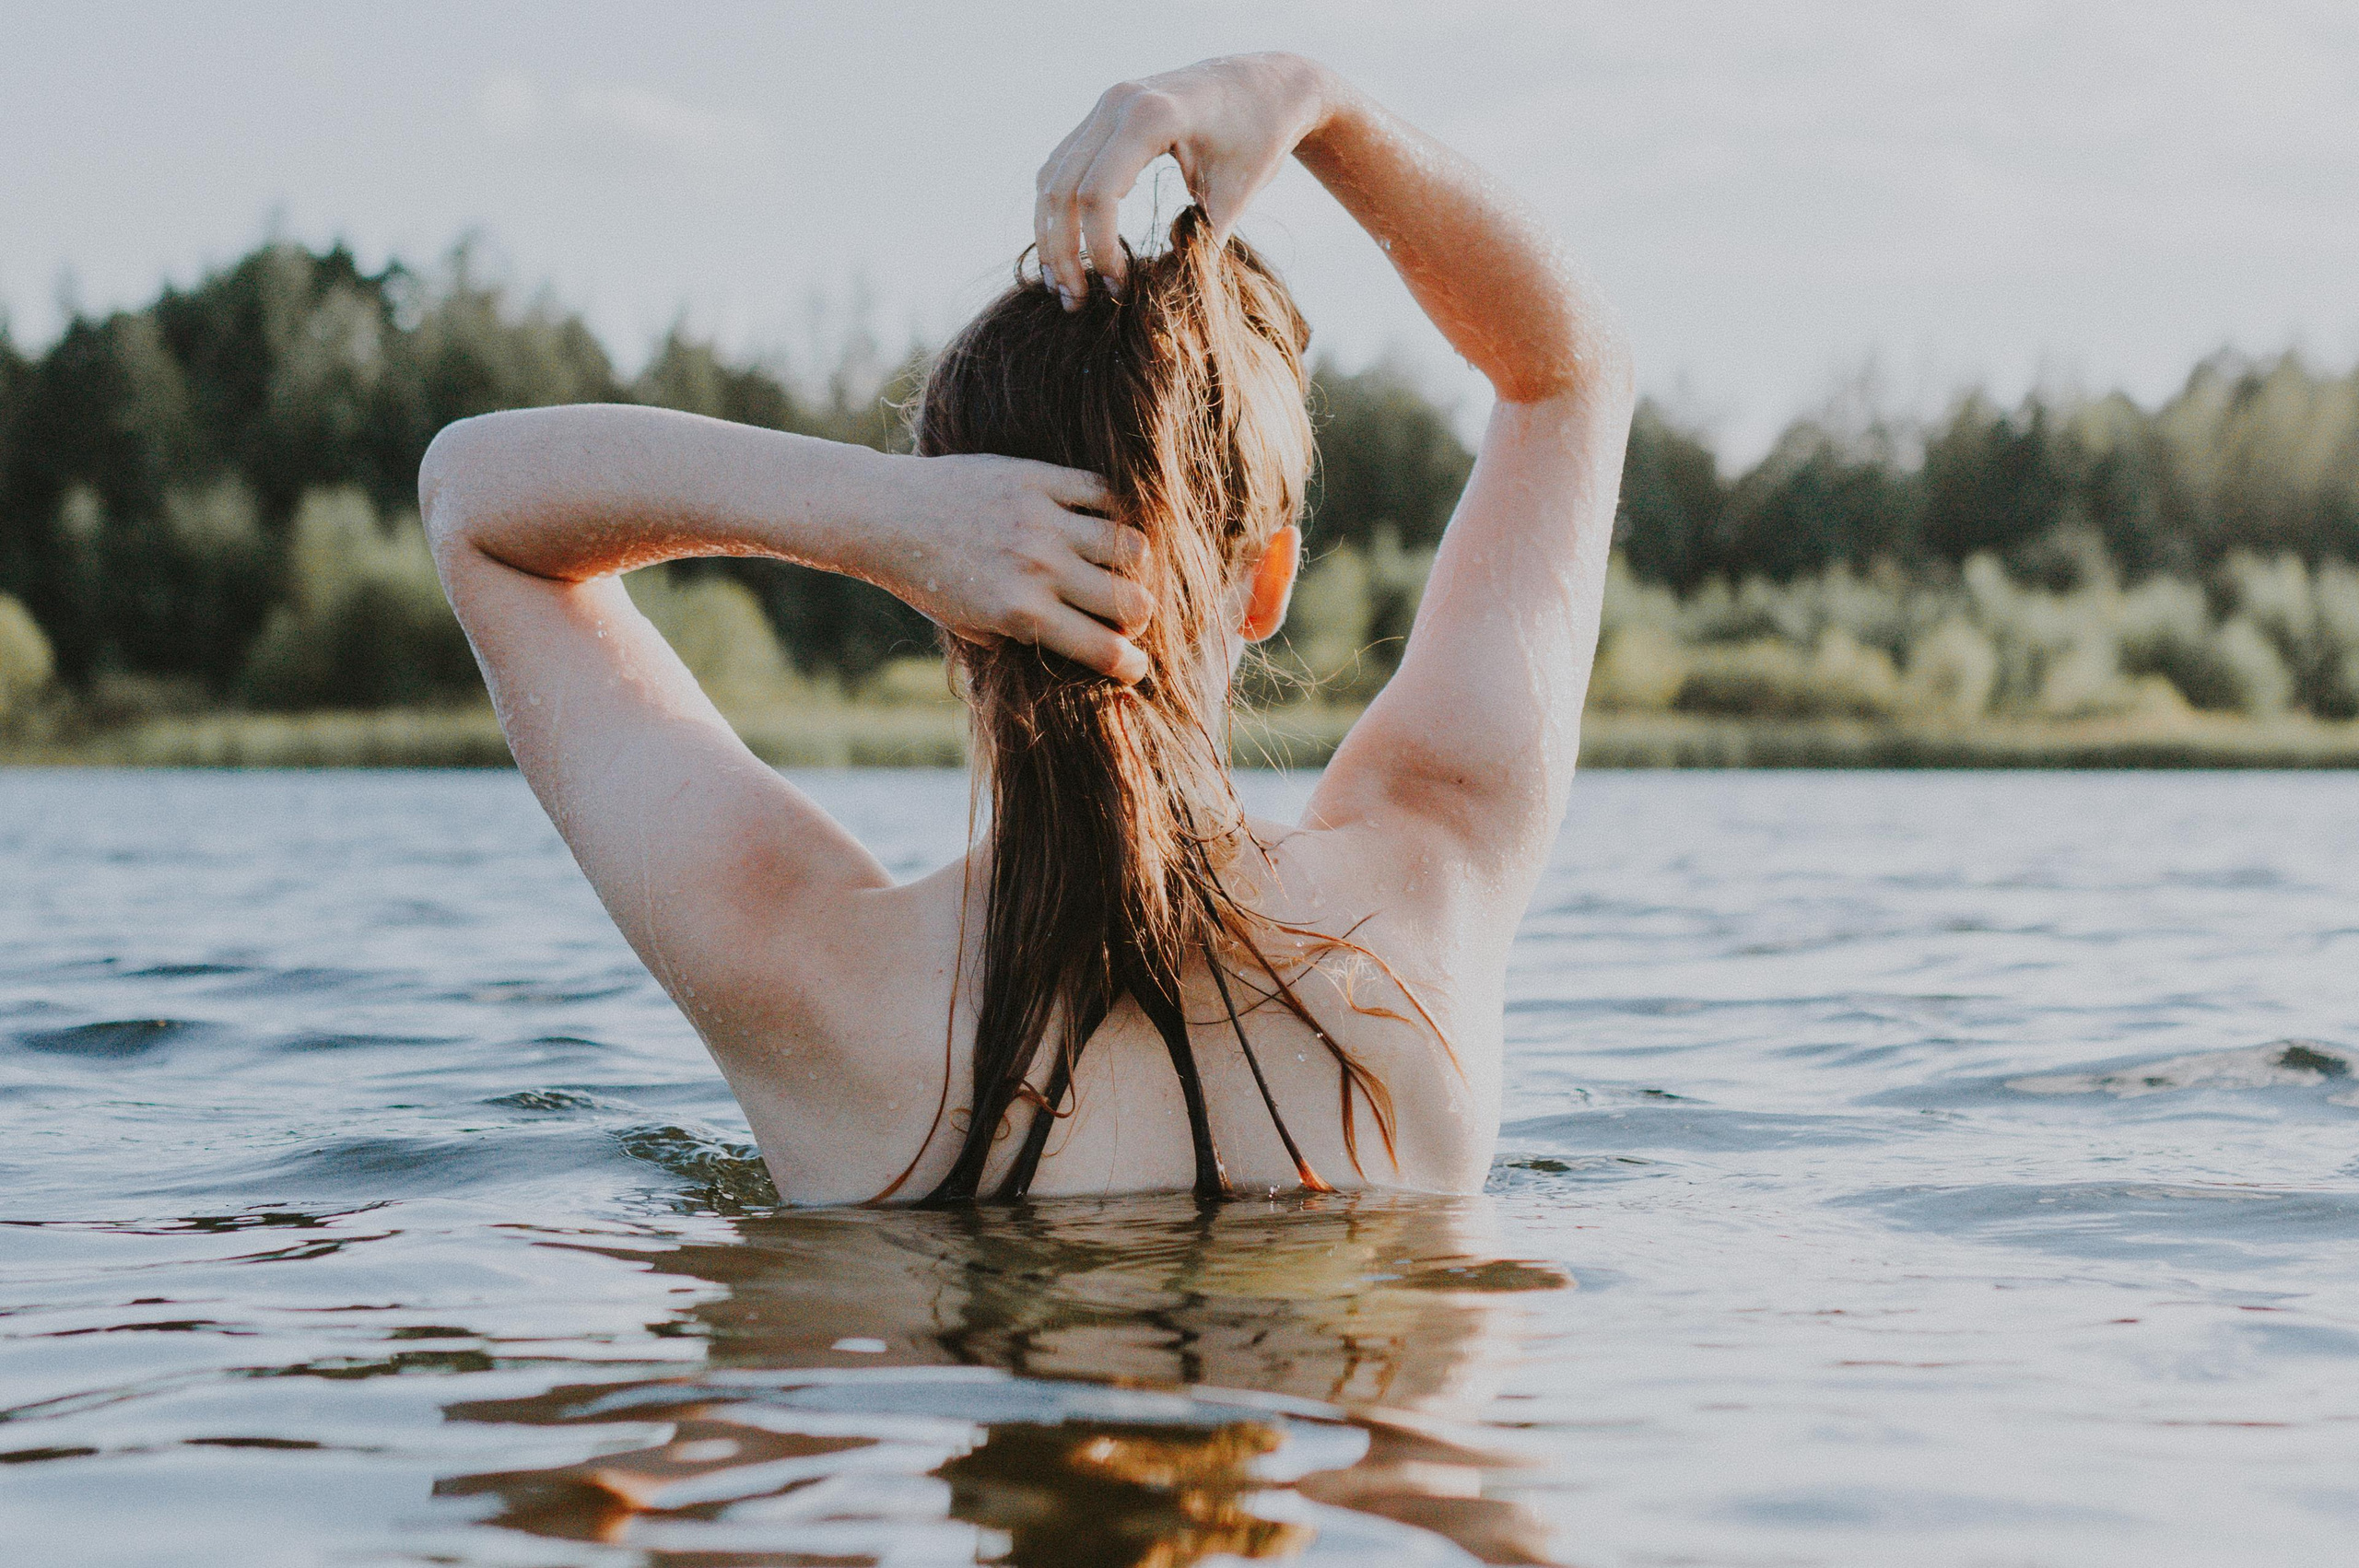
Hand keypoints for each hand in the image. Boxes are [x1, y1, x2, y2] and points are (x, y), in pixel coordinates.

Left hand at [867, 453, 1154, 682]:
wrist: (886, 516)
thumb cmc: (924, 580)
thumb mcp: (970, 628)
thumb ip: (1022, 638)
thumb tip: (1076, 647)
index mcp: (1023, 614)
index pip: (1106, 649)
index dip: (1131, 665)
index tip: (1135, 665)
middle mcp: (1040, 568)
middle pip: (1132, 601)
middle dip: (1137, 618)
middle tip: (1124, 614)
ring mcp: (1042, 520)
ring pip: (1131, 546)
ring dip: (1132, 564)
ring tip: (1115, 565)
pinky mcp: (1037, 479)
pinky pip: (1103, 492)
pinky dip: (1113, 510)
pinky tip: (1100, 521)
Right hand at [1035, 52, 1330, 307]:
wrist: (1268, 84)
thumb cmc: (1260, 138)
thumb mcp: (1236, 195)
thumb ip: (1198, 243)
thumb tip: (1162, 300)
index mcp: (1153, 116)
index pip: (1098, 194)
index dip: (1100, 250)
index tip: (1119, 289)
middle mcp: (1117, 103)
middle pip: (1062, 187)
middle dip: (1062, 251)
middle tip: (1074, 301)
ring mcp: (1105, 105)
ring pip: (1052, 176)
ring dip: (1050, 234)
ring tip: (1063, 285)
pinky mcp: (1102, 115)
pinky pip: (1062, 165)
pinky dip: (1057, 209)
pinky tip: (1068, 249)